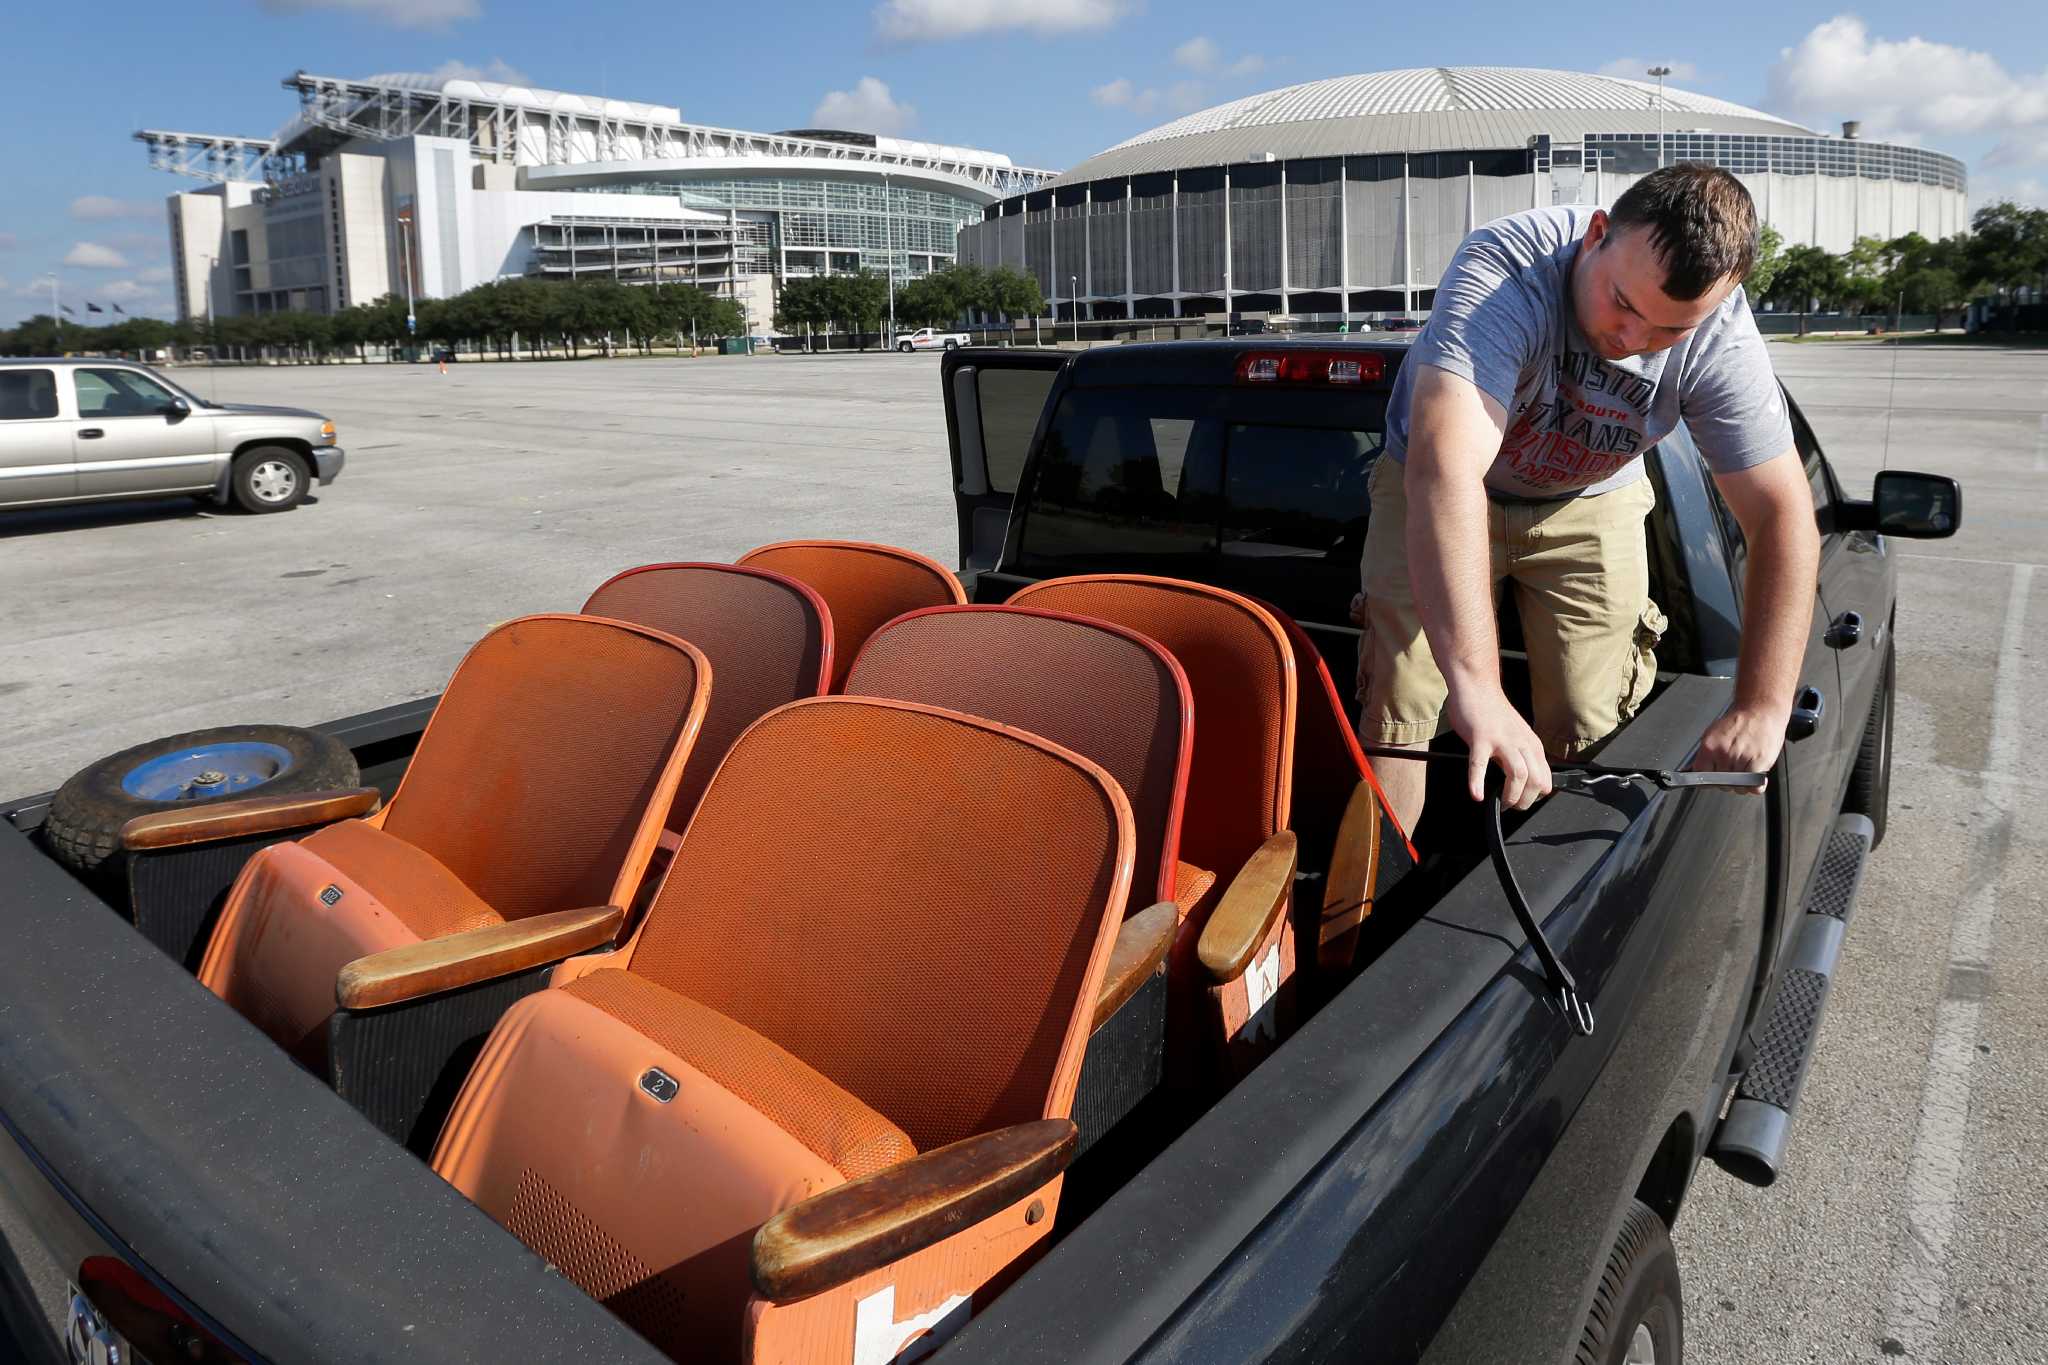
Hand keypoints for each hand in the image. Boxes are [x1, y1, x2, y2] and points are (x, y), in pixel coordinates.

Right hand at [1446, 685, 1551, 809]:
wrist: (1476, 686)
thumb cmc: (1492, 711)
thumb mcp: (1516, 734)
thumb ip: (1520, 754)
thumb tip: (1520, 780)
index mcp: (1531, 744)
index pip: (1545, 778)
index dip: (1535, 796)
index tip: (1522, 801)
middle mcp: (1521, 743)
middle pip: (1535, 780)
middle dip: (1525, 800)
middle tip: (1511, 807)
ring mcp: (1501, 740)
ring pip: (1517, 774)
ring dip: (1511, 795)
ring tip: (1500, 803)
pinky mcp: (1480, 738)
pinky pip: (1479, 764)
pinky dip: (1477, 782)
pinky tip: (1476, 794)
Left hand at [1693, 704, 1784, 792]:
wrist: (1761, 711)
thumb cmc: (1739, 722)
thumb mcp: (1713, 734)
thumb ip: (1704, 755)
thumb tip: (1692, 772)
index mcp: (1710, 746)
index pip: (1701, 775)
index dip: (1708, 779)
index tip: (1713, 778)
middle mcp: (1724, 753)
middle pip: (1721, 784)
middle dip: (1727, 781)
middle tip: (1734, 769)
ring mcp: (1741, 759)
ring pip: (1738, 787)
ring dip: (1742, 784)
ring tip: (1745, 768)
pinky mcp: (1759, 763)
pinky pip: (1754, 787)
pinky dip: (1755, 786)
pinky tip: (1754, 777)